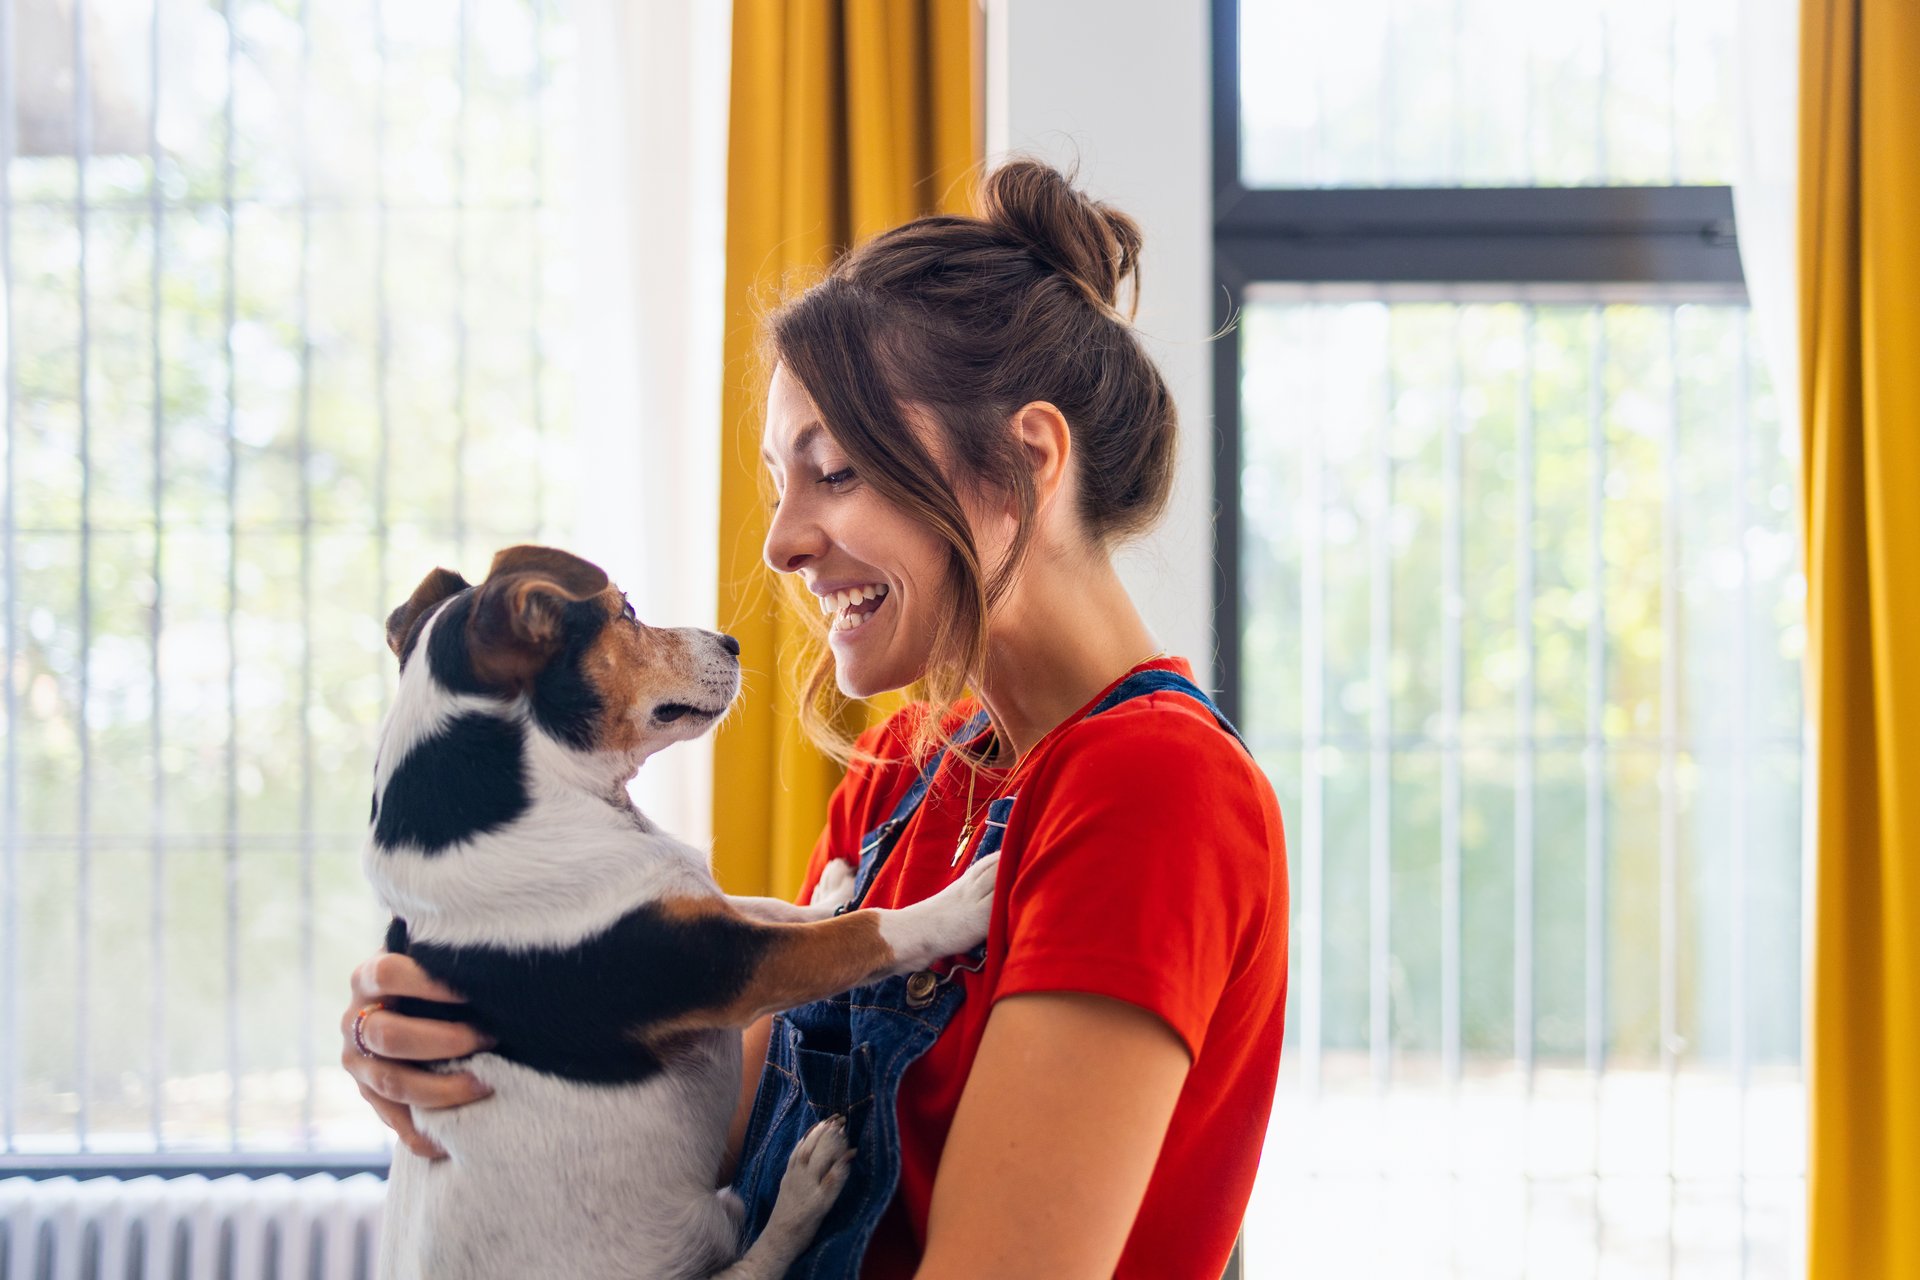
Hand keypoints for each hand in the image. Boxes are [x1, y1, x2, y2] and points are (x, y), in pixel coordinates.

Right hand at [340, 951, 494, 1158]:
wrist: (410, 1006)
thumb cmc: (438, 975)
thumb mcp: (433, 958)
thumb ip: (449, 954)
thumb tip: (497, 958)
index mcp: (369, 978)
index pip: (389, 974)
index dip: (428, 982)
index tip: (473, 991)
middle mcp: (356, 1021)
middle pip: (389, 1036)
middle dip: (445, 1041)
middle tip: (490, 1037)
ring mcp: (360, 1063)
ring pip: (393, 1083)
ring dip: (442, 1088)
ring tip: (485, 1085)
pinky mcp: (371, 1096)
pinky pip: (395, 1122)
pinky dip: (424, 1134)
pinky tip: (453, 1140)